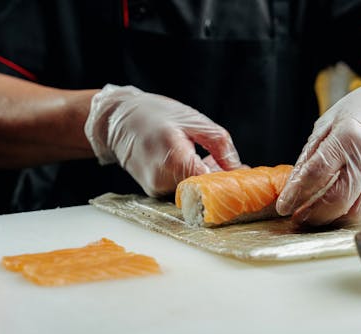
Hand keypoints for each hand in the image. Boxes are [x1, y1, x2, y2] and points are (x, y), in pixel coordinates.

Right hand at [85, 84, 241, 195]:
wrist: (116, 120)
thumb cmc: (154, 114)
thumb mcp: (194, 120)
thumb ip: (220, 145)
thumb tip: (238, 168)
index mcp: (173, 156)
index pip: (209, 181)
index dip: (228, 180)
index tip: (244, 175)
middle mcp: (161, 177)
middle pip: (202, 189)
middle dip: (221, 181)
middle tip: (236, 169)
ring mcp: (155, 187)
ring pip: (193, 191)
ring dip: (208, 180)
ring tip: (213, 160)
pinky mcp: (153, 191)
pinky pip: (181, 190)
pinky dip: (193, 180)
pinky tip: (197, 164)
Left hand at [276, 65, 360, 225]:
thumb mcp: (329, 121)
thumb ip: (311, 153)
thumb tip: (294, 182)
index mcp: (349, 138)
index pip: (316, 174)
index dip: (296, 194)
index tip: (283, 206)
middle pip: (335, 201)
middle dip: (312, 214)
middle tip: (297, 215)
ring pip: (353, 212)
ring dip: (329, 219)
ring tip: (313, 215)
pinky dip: (347, 213)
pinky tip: (334, 209)